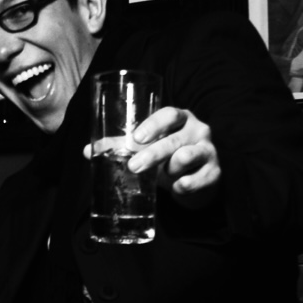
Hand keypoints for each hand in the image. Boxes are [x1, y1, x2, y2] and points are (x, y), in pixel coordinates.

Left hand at [85, 106, 220, 207]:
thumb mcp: (147, 147)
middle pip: (175, 139)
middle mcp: (197, 130)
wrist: (196, 176)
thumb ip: (121, 146)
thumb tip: (88, 151)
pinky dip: (187, 184)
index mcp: (180, 119)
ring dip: (171, 169)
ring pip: (188, 157)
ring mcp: (208, 150)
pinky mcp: (214, 172)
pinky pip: (200, 178)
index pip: (170, 114)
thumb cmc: (167, 155)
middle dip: (153, 154)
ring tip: (164, 176)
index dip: (154, 124)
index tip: (136, 138)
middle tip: (134, 166)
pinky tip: (178, 188)